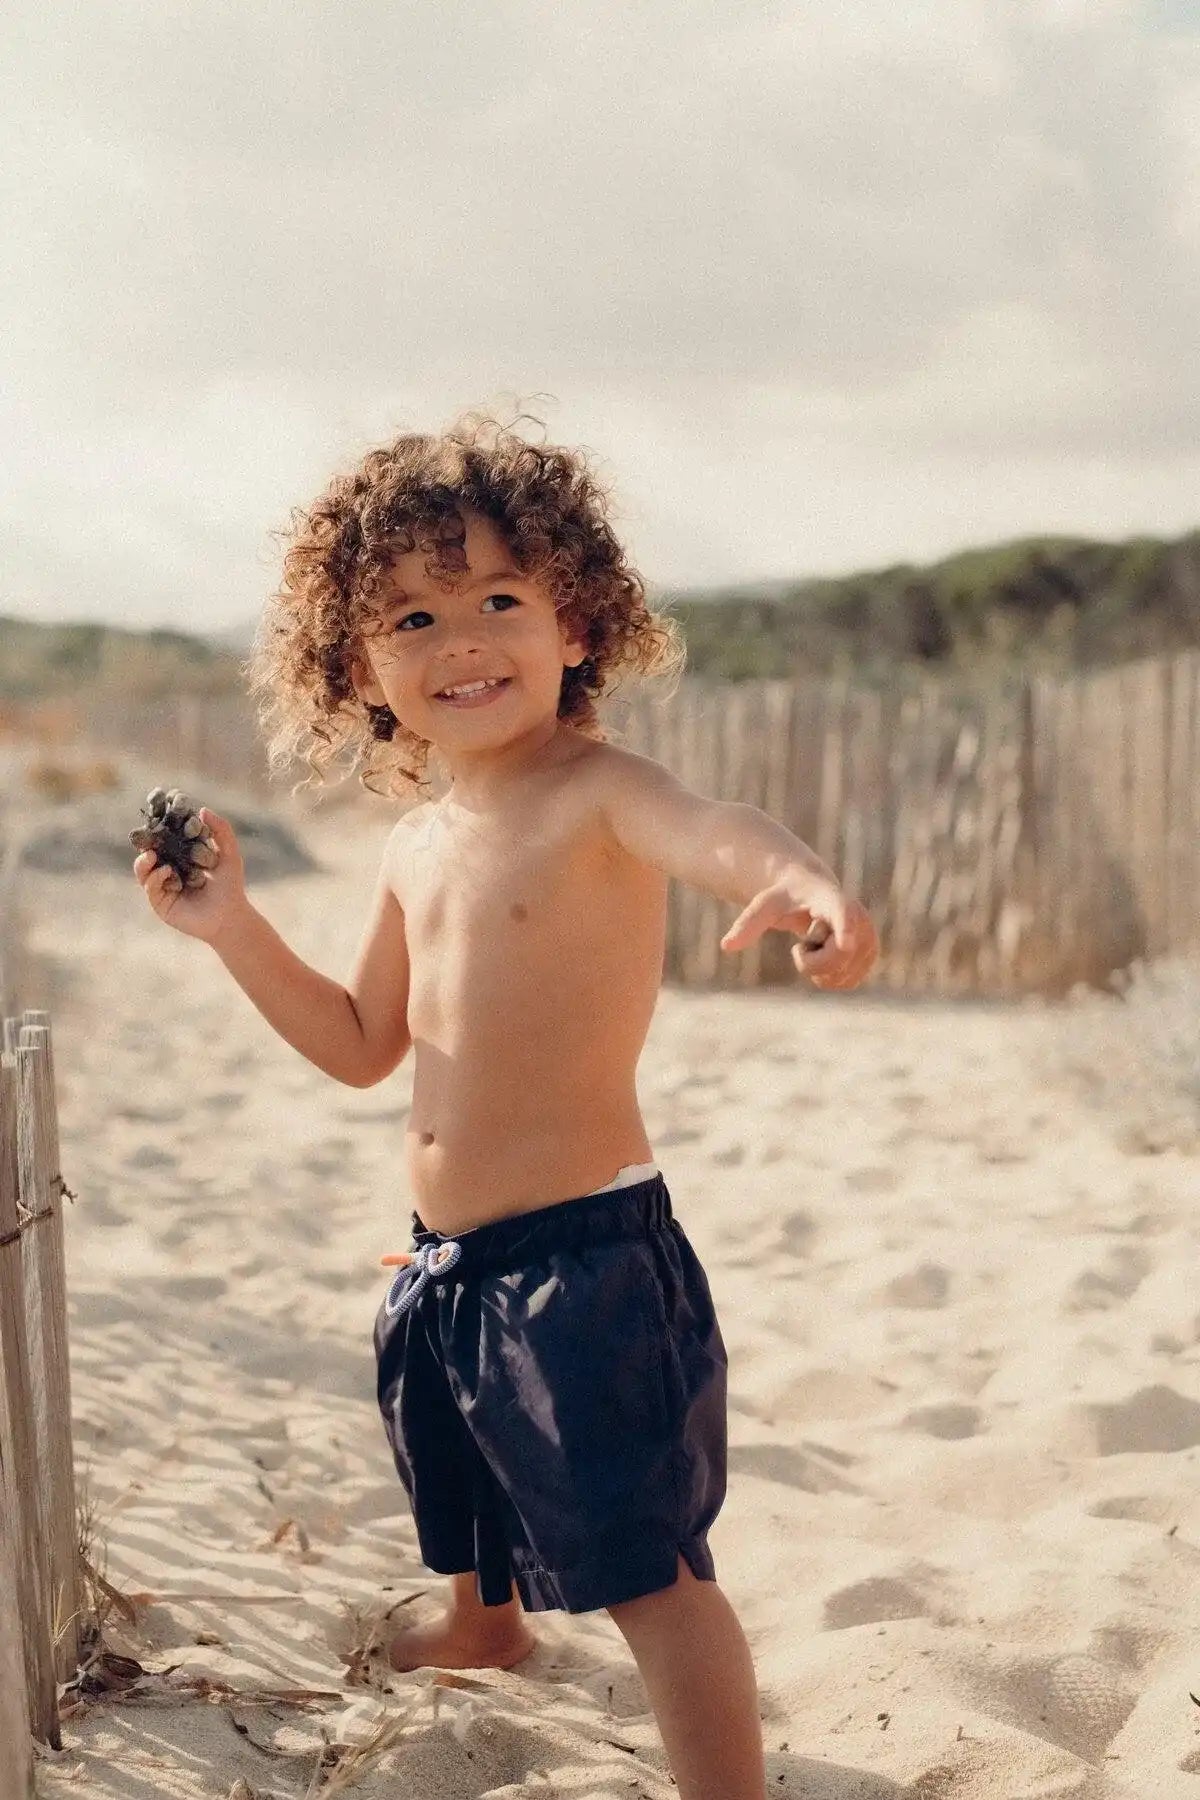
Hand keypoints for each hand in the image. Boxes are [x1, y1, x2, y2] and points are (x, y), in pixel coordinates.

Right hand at [132, 808, 249, 943]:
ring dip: (144, 861)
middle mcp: (168, 870)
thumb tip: (202, 809)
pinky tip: (166, 872)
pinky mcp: (160, 903)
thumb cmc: (231, 885)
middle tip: (147, 835)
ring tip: (152, 854)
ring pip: (143, 871)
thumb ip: (221, 830)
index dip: (159, 828)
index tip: (156, 815)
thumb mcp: (229, 854)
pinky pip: (150, 887)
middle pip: (148, 853)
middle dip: (145, 844)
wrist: (230, 916)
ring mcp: (162, 887)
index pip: (165, 840)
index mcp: (181, 857)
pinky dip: (155, 877)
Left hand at [720, 880, 878, 989]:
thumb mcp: (763, 906)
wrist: (811, 894)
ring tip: (815, 945)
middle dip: (811, 962)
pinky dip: (831, 979)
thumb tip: (725, 946)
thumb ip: (747, 924)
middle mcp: (859, 916)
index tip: (845, 942)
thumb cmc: (785, 898)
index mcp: (831, 898)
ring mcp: (869, 936)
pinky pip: (849, 982)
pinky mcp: (871, 954)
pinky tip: (824, 959)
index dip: (844, 928)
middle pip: (836, 957)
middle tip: (802, 944)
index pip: (841, 913)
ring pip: (842, 974)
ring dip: (819, 970)